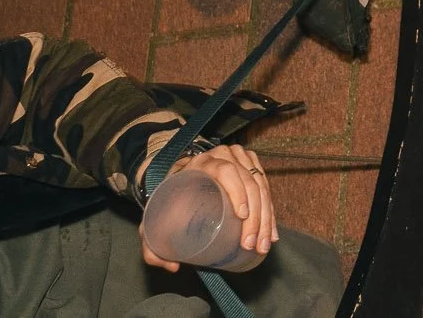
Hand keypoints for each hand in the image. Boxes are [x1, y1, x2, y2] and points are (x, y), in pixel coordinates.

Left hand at [144, 145, 277, 272]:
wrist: (179, 179)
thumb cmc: (167, 201)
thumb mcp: (153, 220)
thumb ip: (151, 246)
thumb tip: (173, 266)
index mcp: (201, 163)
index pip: (226, 171)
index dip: (237, 191)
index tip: (241, 217)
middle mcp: (225, 156)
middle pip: (249, 183)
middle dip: (255, 217)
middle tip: (250, 243)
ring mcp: (241, 159)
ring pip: (261, 187)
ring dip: (266, 218)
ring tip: (262, 244)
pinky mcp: (251, 167)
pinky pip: (266, 189)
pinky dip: (270, 213)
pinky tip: (271, 233)